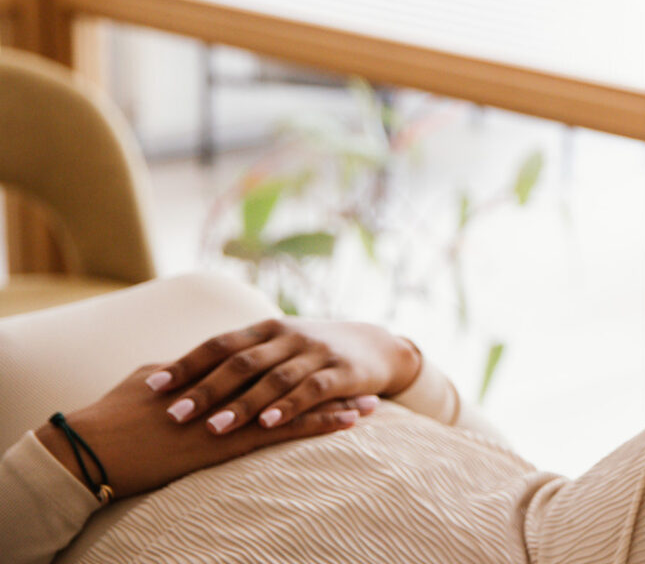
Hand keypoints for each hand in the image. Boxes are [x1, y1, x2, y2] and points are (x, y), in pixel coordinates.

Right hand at [36, 364, 363, 499]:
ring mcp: (229, 412)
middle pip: (289, 379)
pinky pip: (283, 431)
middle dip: (326, 381)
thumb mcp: (148, 384)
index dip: (296, 365)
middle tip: (363, 379)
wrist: (87, 447)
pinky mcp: (226, 441)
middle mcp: (227, 385)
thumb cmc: (109, 419)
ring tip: (371, 406)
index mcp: (210, 371)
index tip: (326, 363)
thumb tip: (190, 369)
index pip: (263, 364)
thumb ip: (179, 374)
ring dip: (335, 405)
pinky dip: (317, 426)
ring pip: (294, 404)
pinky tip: (346, 424)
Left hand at [144, 317, 420, 434]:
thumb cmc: (313, 353)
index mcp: (266, 330)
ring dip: (242, 404)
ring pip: (273, 378)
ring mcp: (317, 353)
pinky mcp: (342, 372)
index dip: (185, 364)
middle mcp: (289, 336)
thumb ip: (239, 359)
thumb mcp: (278, 347)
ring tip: (213, 427)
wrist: (378, 346)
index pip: (218, 344)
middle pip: (240, 362)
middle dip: (204, 389)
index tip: (151, 386)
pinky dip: (288, 407)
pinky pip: (311, 390)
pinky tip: (268, 424)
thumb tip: (182, 380)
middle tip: (172, 415)